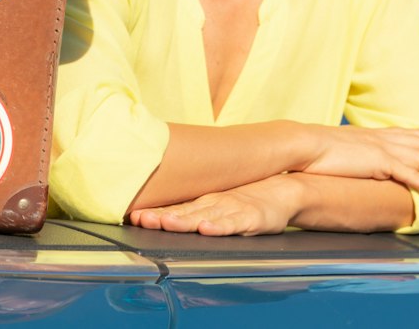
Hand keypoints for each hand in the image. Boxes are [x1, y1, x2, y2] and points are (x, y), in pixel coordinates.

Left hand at [127, 176, 299, 236]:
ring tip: (166, 222)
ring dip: (184, 220)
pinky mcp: (251, 218)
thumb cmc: (249, 200)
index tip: (133, 216)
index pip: (175, 209)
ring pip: (204, 216)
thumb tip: (164, 216)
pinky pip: (233, 223)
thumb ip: (196, 211)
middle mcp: (214, 205)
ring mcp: (232, 210)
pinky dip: (219, 226)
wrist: (285, 190)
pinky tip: (207, 228)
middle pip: (183, 212)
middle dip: (161, 217)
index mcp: (204, 204)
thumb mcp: (220, 205)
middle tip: (141, 218)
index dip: (154, 213)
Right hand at [300, 125, 418, 198]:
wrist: (305, 144)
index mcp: (372, 135)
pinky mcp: (379, 163)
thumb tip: (352, 156)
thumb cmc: (314, 148)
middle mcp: (382, 139)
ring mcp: (382, 150)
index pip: (404, 134)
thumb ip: (350, 150)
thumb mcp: (337, 146)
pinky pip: (408, 174)